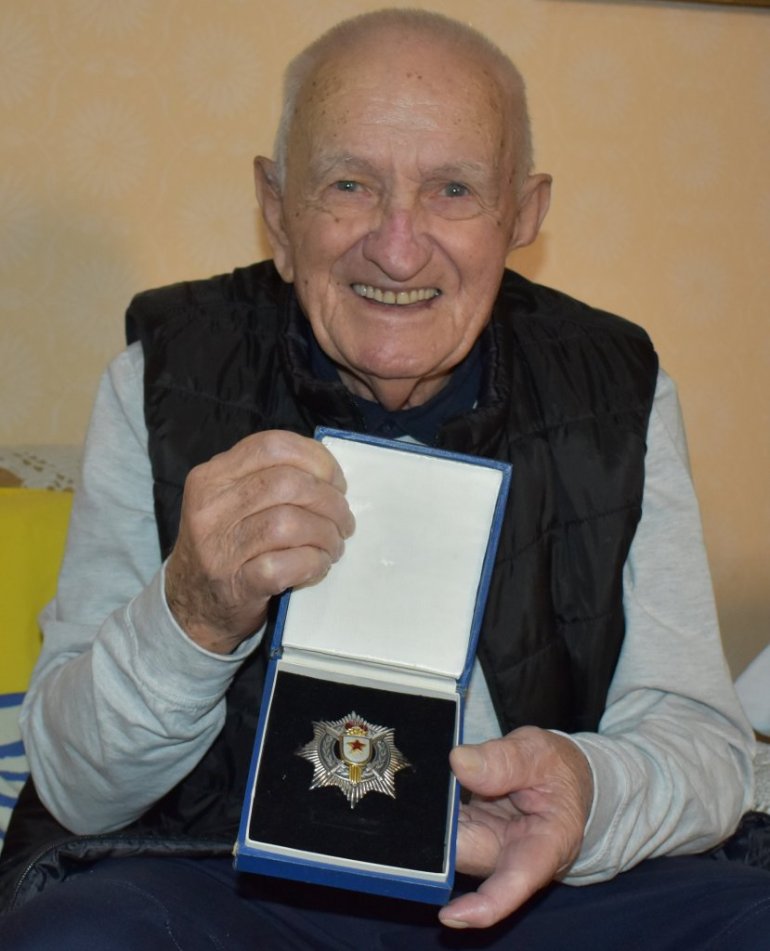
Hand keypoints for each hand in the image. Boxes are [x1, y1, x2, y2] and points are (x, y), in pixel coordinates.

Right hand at [165, 430, 354, 653]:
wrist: (192, 605)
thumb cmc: (225, 546)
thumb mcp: (230, 501)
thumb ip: (267, 479)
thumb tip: (327, 474)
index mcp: (212, 477)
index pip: (271, 446)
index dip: (316, 459)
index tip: (336, 482)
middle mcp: (210, 508)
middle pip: (287, 483)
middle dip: (330, 500)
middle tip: (343, 520)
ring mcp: (219, 548)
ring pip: (290, 523)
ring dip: (326, 534)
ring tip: (334, 545)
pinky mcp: (235, 583)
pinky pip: (287, 564)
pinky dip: (314, 562)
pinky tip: (319, 564)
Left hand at [439, 726, 592, 929]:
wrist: (563, 777)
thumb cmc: (558, 770)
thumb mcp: (540, 754)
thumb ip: (505, 760)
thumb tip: (459, 762)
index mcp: (545, 844)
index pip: (516, 882)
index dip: (484, 904)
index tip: (449, 914)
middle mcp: (511, 856)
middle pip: (468, 855)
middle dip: (441, 831)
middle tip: (426, 789)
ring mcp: (486, 847)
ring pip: (450, 841)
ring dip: (435, 817)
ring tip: (430, 780)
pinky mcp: (469, 834)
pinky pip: (445, 827)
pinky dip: (433, 808)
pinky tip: (428, 784)